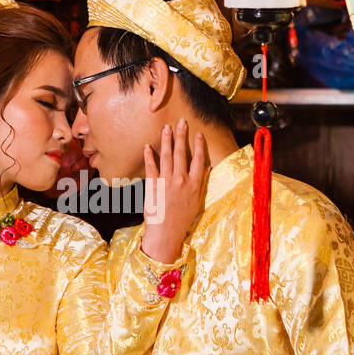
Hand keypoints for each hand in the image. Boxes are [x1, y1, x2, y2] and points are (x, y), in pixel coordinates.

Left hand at [141, 119, 207, 263]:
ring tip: (166, 128)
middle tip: (181, 122)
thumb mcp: (197, 201)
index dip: (198, 144)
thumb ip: (201, 182)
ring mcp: (166, 182)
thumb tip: (205, 167)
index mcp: (194, 184)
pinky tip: (147, 146)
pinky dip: (149, 156)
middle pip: (182, 153)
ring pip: (167, 156)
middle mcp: (181, 180)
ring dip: (166, 140)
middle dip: (181, 135)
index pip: (198, 159)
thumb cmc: (183, 219)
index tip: (198, 133)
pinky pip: (151, 167)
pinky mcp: (153, 186)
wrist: (167, 232)